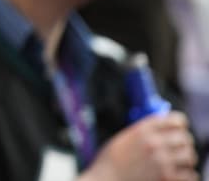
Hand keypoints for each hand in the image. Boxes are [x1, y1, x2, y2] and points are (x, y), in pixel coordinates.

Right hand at [84, 112, 198, 180]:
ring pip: (189, 156)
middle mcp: (154, 143)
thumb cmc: (112, 161)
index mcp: (143, 129)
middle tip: (178, 149)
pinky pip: (190, 175)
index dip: (179, 126)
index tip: (178, 130)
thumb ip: (145, 132)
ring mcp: (161, 161)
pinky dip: (186, 175)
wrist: (105, 180)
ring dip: (185, 160)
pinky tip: (177, 175)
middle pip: (185, 138)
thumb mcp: (125, 138)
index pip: (176, 120)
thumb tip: (164, 128)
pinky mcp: (166, 178)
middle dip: (183, 144)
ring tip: (178, 163)